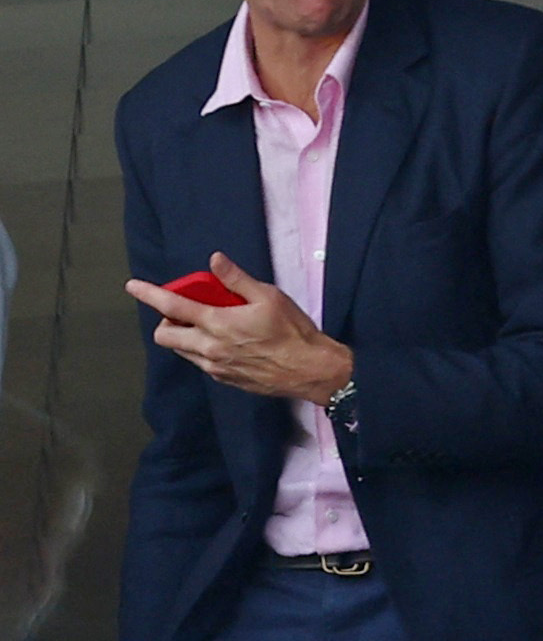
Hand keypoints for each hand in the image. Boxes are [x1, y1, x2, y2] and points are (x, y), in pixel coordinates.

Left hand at [124, 252, 352, 404]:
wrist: (312, 370)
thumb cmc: (294, 332)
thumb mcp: (269, 297)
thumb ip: (237, 279)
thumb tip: (215, 260)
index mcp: (218, 323)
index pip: (172, 307)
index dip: (149, 294)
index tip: (133, 286)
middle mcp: (210, 348)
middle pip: (166, 336)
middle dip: (166, 322)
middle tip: (185, 313)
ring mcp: (216, 367)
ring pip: (181, 352)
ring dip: (184, 337)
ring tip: (208, 328)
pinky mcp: (226, 380)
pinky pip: (201, 364)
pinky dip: (203, 351)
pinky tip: (227, 345)